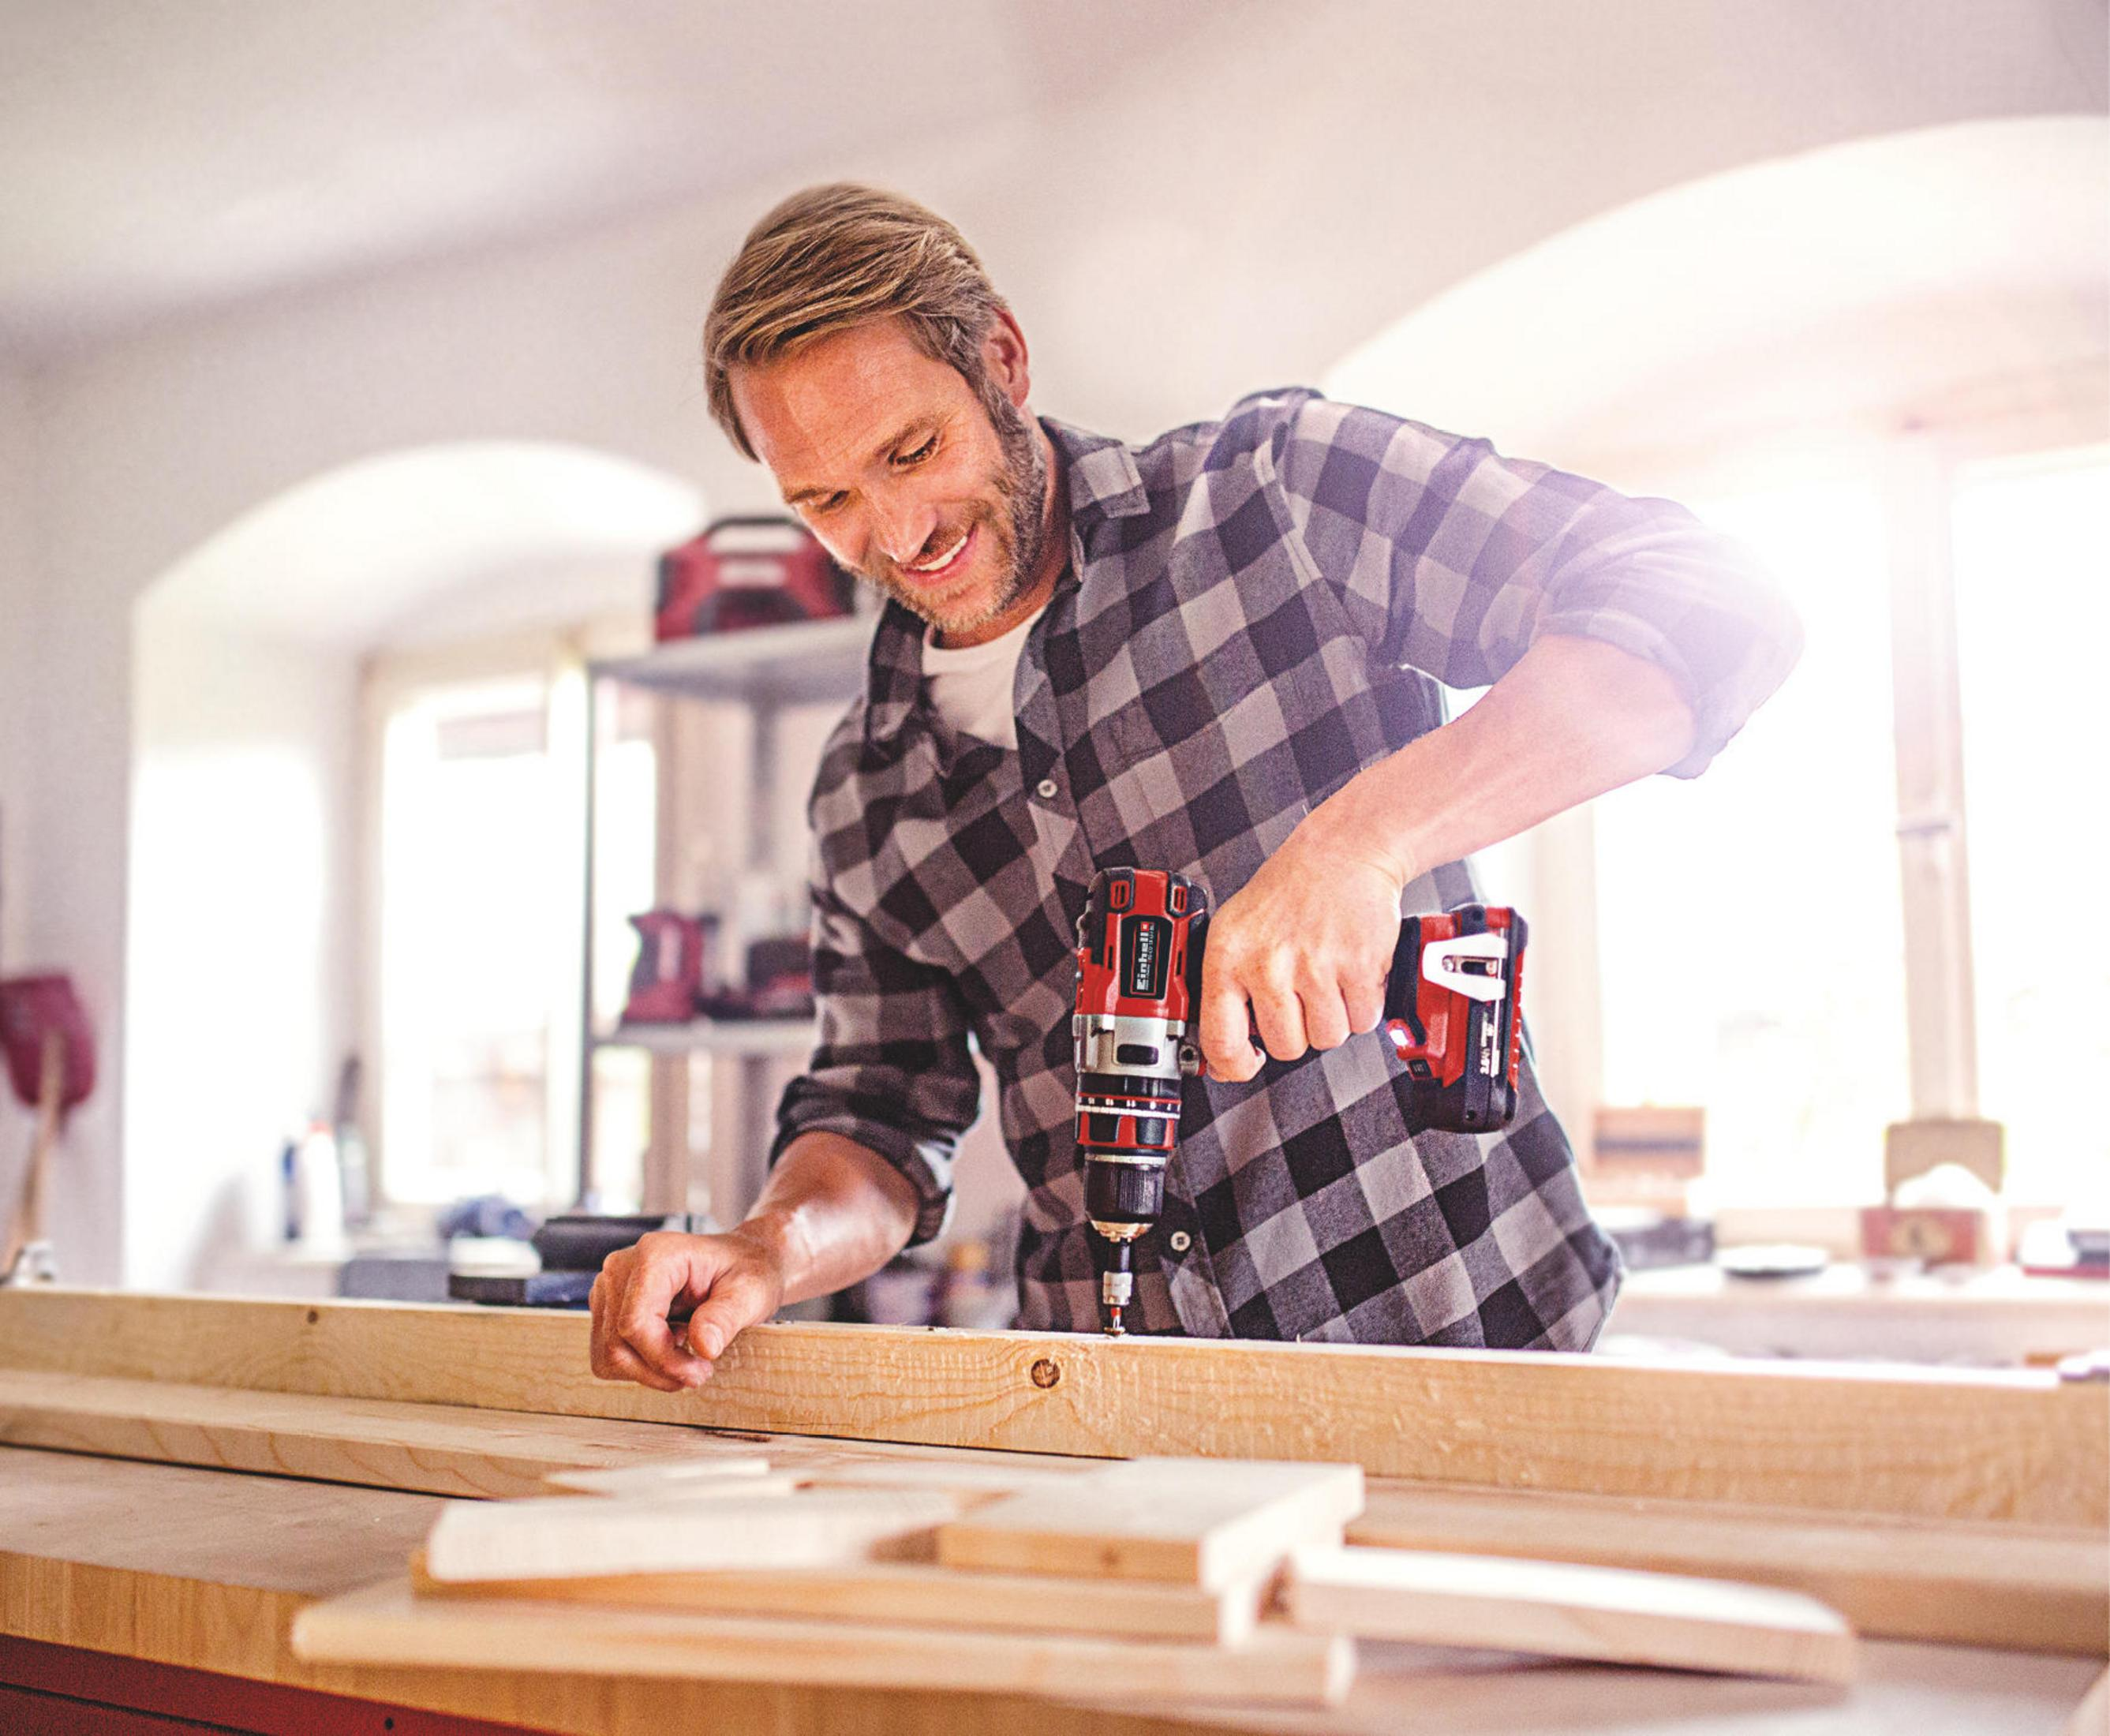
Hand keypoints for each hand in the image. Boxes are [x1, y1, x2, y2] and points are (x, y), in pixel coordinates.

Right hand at [588, 1228, 785, 1391]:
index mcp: (655, 1254)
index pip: (634, 1323)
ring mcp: (610, 1287)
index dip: (663, 1359)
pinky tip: (670, 1347)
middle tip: (699, 1371)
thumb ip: (726, 1317)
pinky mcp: (607, 1306)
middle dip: (659, 1369)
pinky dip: (640, 1364)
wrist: (739, 1262)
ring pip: (608, 1354)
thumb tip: (704, 1346)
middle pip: (617, 1343)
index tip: (701, 1370)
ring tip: (687, 1356)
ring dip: (649, 1370)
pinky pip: (608, 1352)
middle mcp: (622, 1266)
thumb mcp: (751, 1292)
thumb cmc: (746, 1271)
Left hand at [1197, 817, 1407, 1083]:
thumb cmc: (1287, 894)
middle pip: (1285, 1048)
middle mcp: (1268, 963)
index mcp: (1227, 958)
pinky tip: (1349, 972)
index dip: (1235, 1066)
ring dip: (1331, 1017)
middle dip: (1297, 1029)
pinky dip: (1361, 1005)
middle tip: (1300, 993)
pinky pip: (1362, 1021)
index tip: (1245, 1063)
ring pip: (1326, 1038)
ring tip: (1325, 977)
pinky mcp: (1359, 967)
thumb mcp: (1234, 933)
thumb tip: (1222, 1061)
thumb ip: (1225, 993)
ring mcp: (1315, 966)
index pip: (1220, 1041)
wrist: (1341, 853)